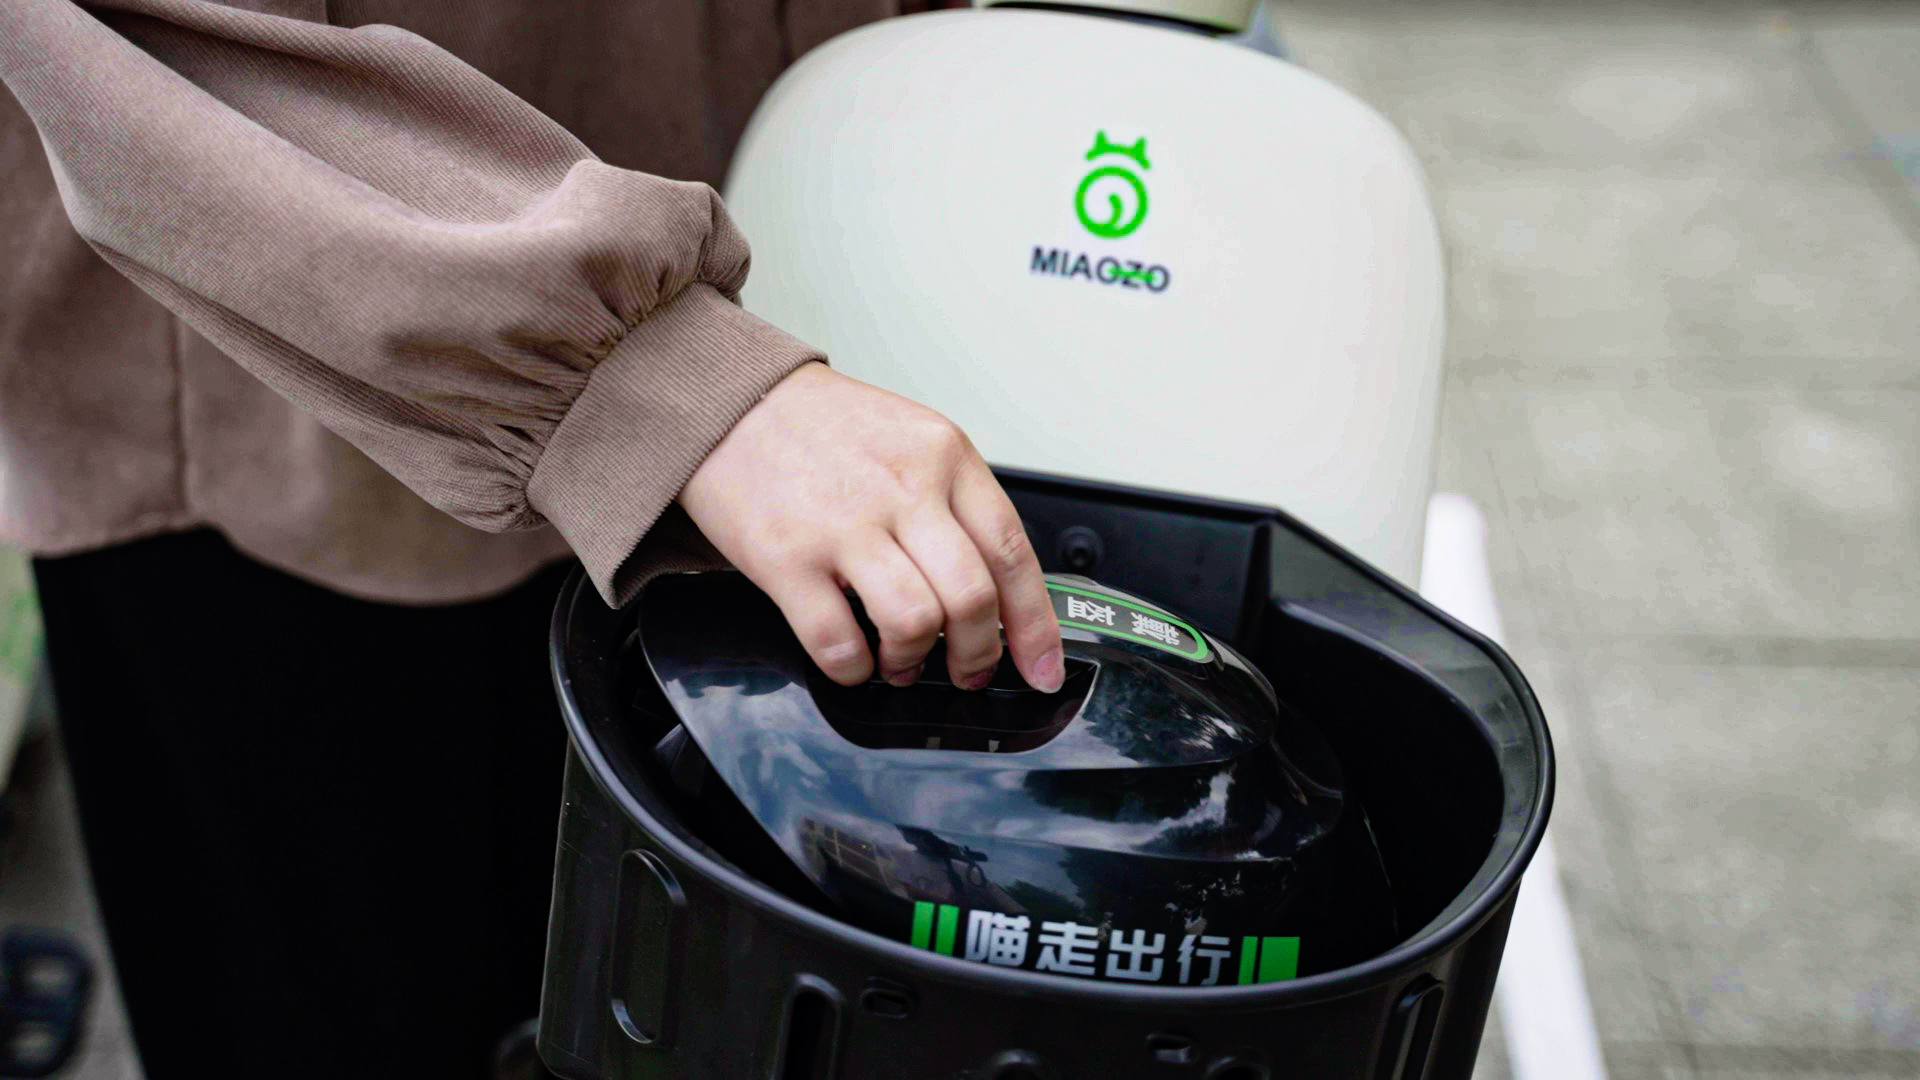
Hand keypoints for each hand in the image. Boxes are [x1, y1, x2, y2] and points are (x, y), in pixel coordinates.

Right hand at [678, 362, 1063, 691]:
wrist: (732, 400)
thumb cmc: (821, 428)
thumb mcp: (911, 438)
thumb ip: (954, 502)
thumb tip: (995, 589)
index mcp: (945, 457)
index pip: (1011, 553)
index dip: (1035, 625)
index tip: (1042, 668)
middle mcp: (903, 488)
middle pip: (971, 598)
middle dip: (977, 655)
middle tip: (967, 672)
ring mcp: (844, 525)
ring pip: (914, 624)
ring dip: (913, 662)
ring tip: (901, 662)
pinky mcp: (787, 558)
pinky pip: (839, 642)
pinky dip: (855, 668)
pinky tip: (854, 659)